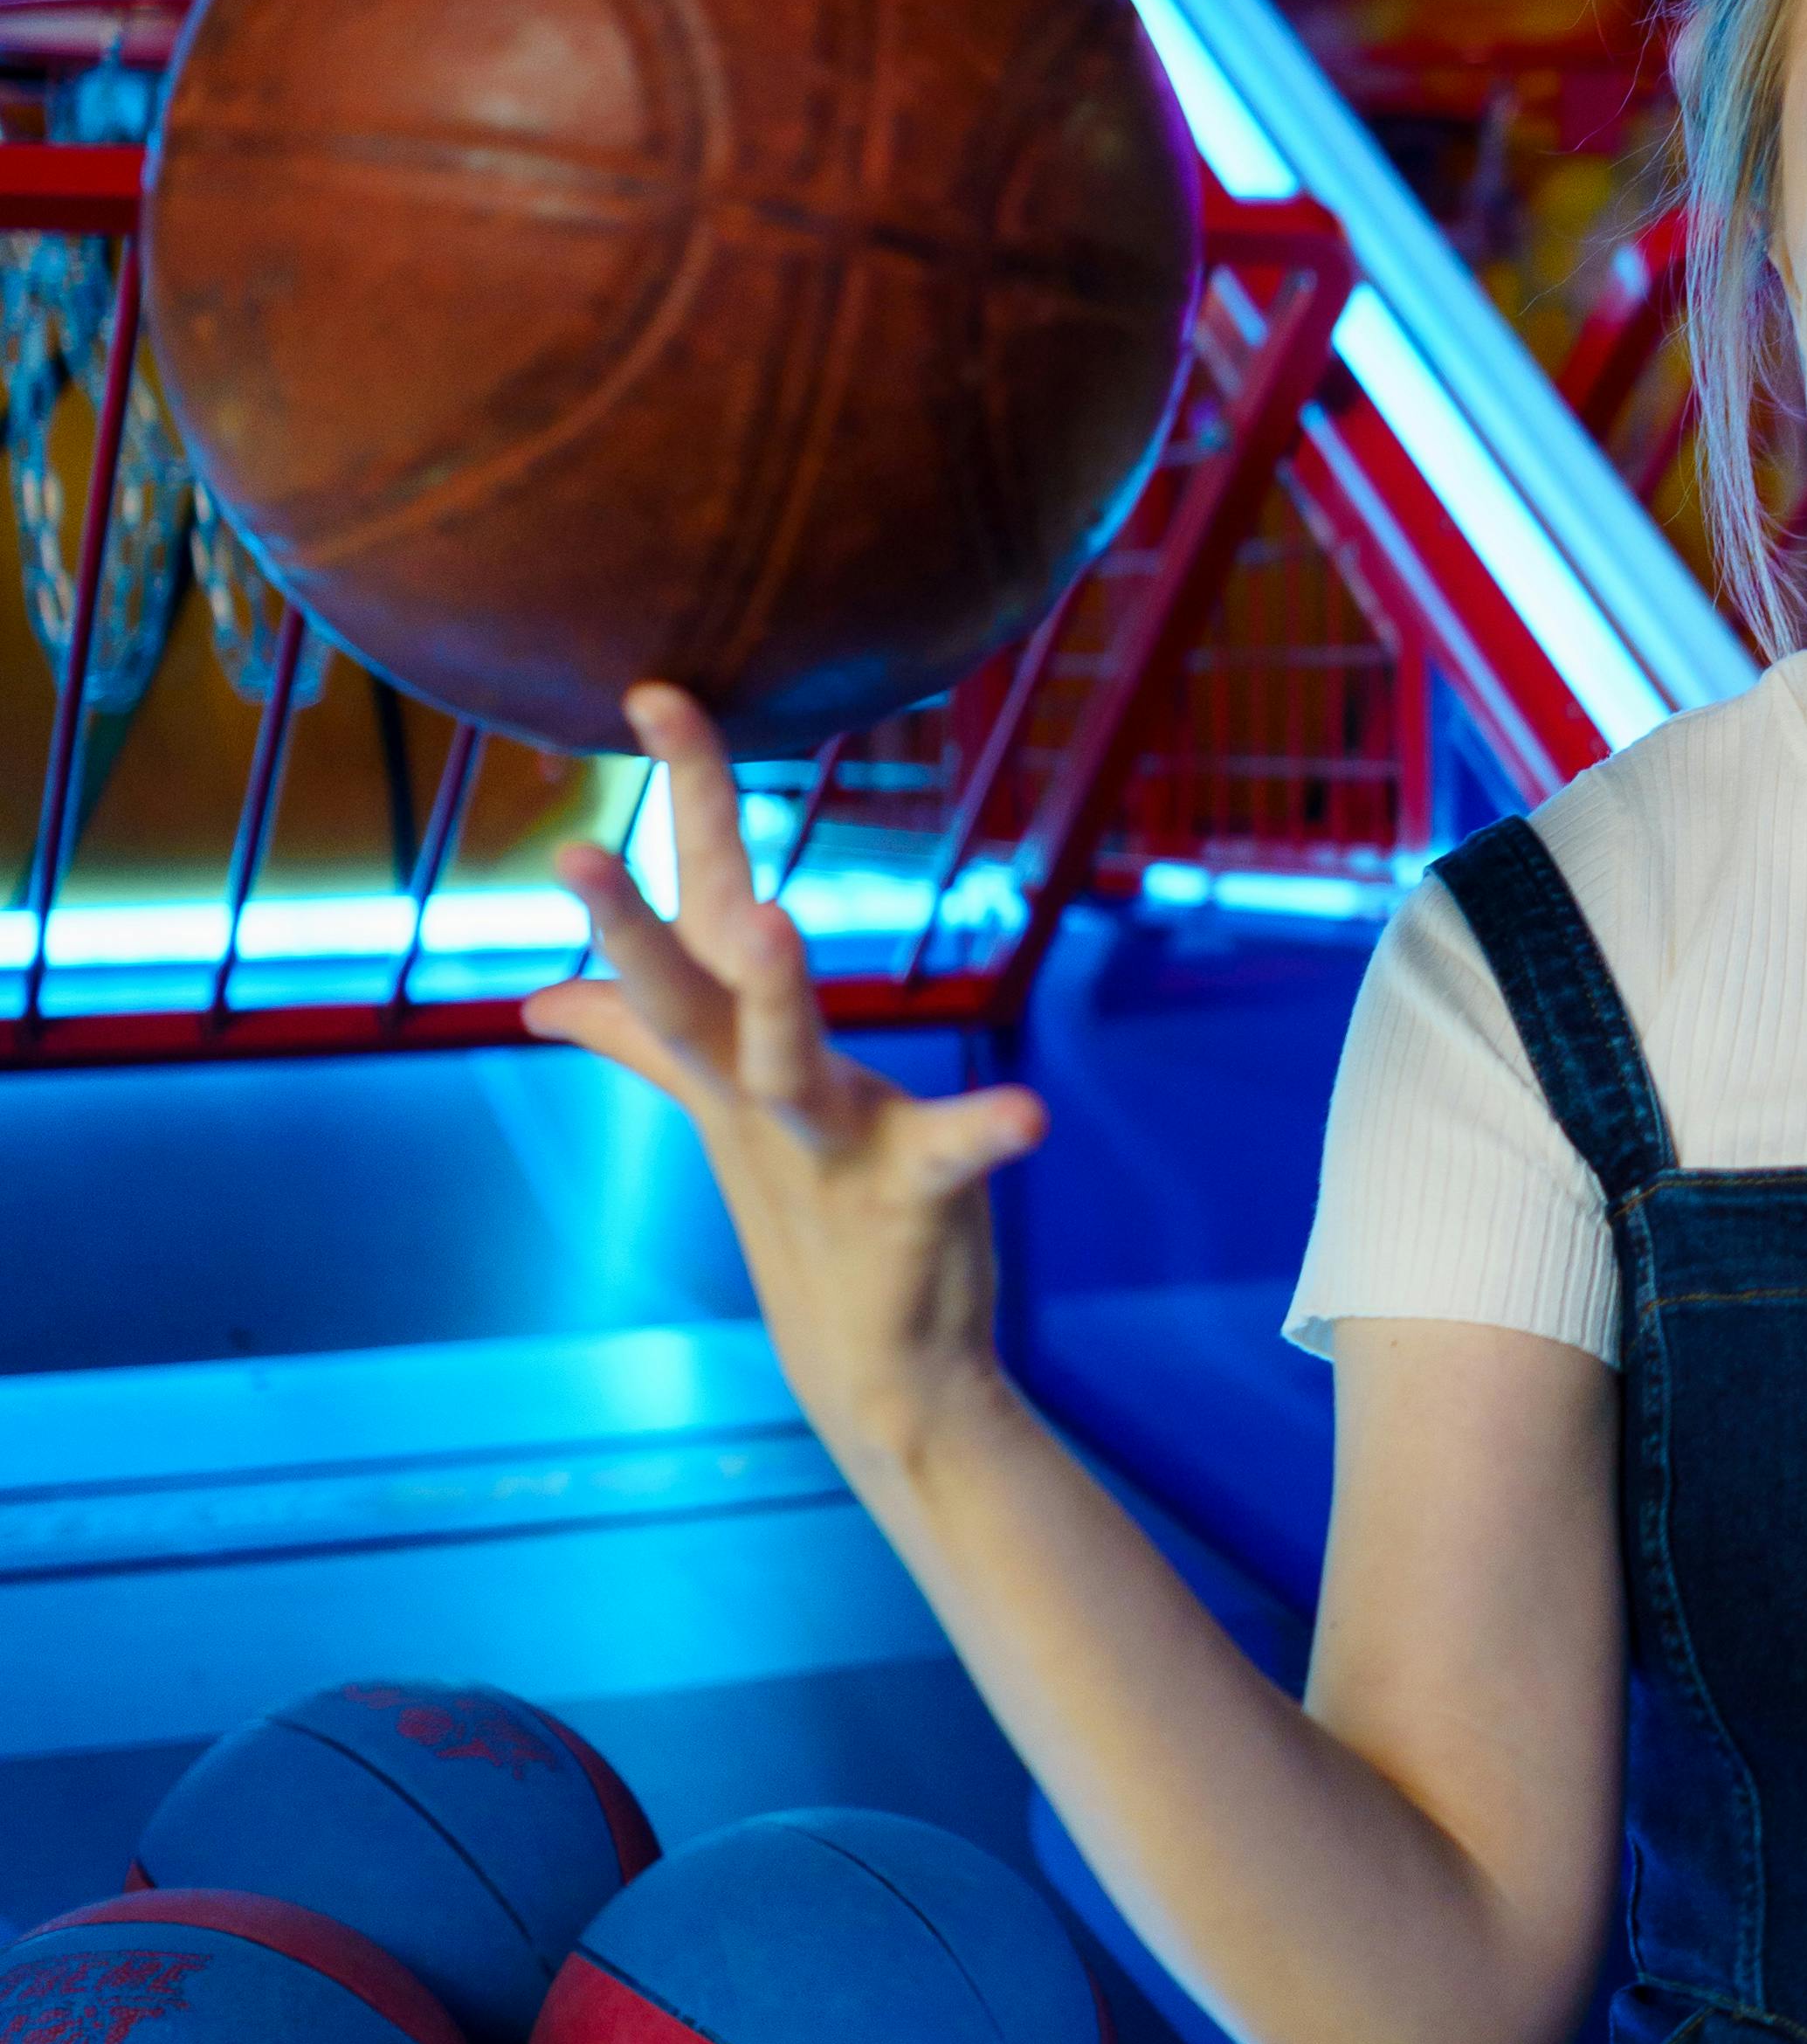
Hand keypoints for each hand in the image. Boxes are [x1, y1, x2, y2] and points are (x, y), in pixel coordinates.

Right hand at [523, 684, 1046, 1493]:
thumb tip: (541, 999)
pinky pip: (944, 1151)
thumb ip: (637, 1043)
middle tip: (572, 846)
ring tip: (776, 925)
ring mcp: (824, 1136)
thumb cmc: (807, 1213)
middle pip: (684, 982)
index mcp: (727, 1039)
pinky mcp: (905, 1190)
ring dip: (776, 995)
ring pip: (782, 1057)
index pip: (692, 896)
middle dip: (628, 919)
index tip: (655, 683)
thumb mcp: (723, 1109)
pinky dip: (983, 1130)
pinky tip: (1028, 1115)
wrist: (874, 1360)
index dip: (682, 789)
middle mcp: (756, 1079)